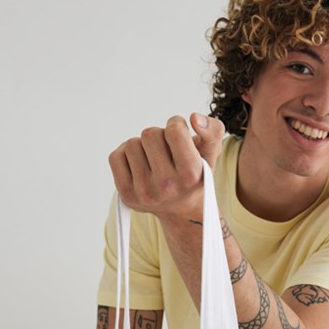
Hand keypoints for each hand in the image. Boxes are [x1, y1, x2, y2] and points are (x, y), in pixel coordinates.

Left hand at [108, 114, 223, 219]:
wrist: (181, 210)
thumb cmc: (194, 176)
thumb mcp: (210, 154)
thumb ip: (213, 131)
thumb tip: (195, 118)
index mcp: (190, 174)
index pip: (174, 131)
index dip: (176, 125)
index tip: (178, 134)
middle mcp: (167, 186)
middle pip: (149, 134)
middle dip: (158, 136)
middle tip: (166, 151)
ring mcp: (144, 192)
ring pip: (131, 144)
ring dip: (142, 146)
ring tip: (154, 159)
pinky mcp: (126, 194)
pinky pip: (115, 157)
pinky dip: (125, 155)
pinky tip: (140, 165)